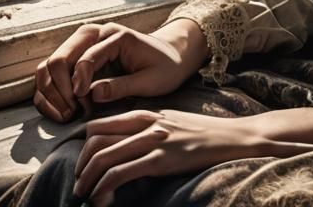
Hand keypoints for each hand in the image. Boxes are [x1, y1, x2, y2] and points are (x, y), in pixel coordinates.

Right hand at [33, 19, 206, 122]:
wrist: (169, 58)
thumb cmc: (164, 68)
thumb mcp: (150, 81)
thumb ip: (122, 87)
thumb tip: (93, 95)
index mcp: (114, 35)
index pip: (85, 57)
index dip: (79, 84)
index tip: (83, 106)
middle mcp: (94, 34)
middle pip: (59, 58)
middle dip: (60, 89)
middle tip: (73, 113)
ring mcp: (82, 45)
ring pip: (48, 66)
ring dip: (51, 93)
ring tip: (68, 114)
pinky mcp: (76, 57)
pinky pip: (49, 74)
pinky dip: (48, 94)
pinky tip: (61, 112)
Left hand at [73, 106, 312, 204]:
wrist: (233, 136)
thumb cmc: (202, 134)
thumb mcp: (170, 124)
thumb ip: (147, 130)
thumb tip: (123, 147)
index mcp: (145, 113)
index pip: (101, 124)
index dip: (84, 146)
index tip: (83, 165)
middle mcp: (145, 123)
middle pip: (96, 139)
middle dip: (81, 164)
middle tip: (79, 183)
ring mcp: (153, 139)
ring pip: (104, 156)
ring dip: (88, 179)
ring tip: (84, 195)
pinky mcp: (161, 158)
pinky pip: (122, 172)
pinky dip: (105, 187)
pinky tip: (103, 199)